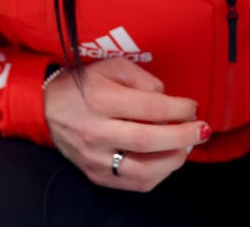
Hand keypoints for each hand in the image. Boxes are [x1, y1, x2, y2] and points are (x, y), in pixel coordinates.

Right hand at [43, 57, 210, 191]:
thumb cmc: (84, 84)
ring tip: (186, 146)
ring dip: (174, 159)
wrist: (46, 107)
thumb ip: (143, 79)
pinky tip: (166, 159)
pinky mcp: (95, 174)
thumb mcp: (112, 66)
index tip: (192, 107)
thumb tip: (168, 99)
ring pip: (144, 169)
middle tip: (203, 130)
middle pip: (150, 140)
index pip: (151, 107)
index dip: (179, 108)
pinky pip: (133, 183)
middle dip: (184, 136)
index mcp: (102, 99)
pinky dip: (157, 174)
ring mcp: (95, 157)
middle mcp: (97, 131)